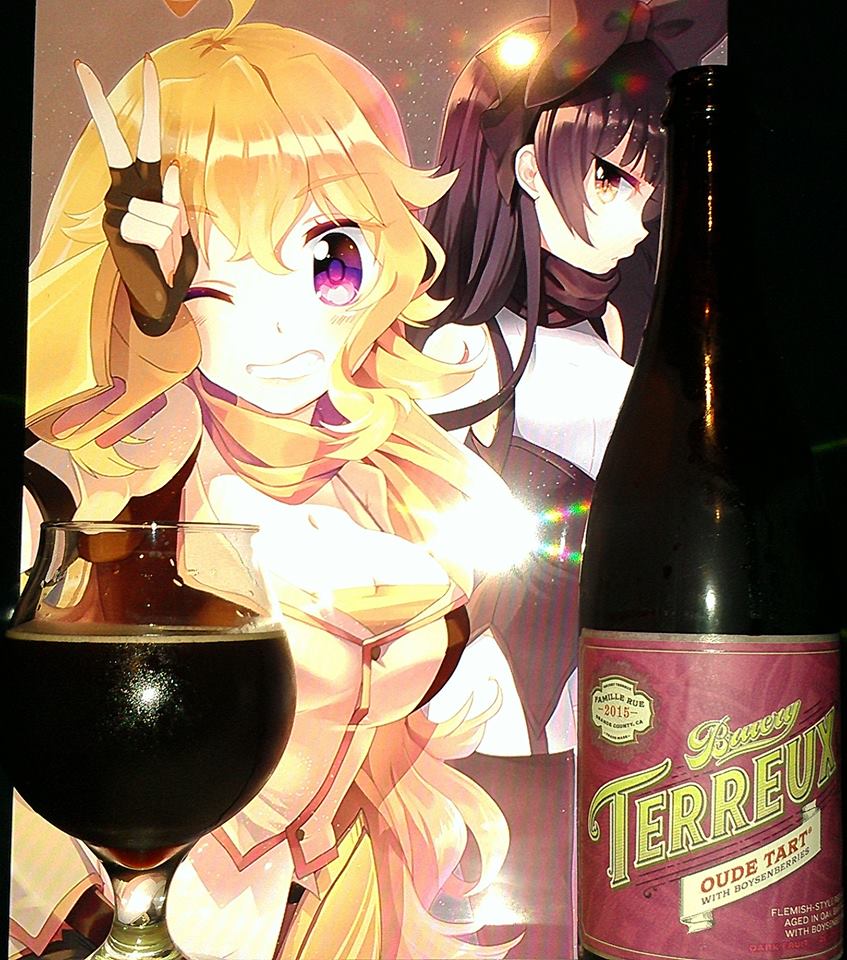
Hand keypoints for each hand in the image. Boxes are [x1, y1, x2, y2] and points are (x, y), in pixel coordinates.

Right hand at [76, 55, 197, 335]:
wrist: (162, 299)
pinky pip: (155, 226)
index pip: (146, 140)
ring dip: (175, 233)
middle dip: (99, 107)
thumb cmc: (175, 263)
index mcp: (146, 185)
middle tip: (81, 68)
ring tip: (168, 251)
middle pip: (117, 145)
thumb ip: (178, 200)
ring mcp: (118, 208)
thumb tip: (169, 166)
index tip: (146, 66)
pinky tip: (156, 255)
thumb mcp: (186, 229)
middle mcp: (126, 191)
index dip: (148, 106)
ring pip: (162, 208)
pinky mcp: (116, 228)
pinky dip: (166, 244)